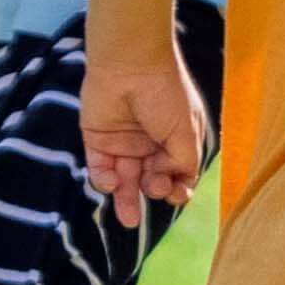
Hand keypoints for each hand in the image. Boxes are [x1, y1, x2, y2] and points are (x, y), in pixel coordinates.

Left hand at [80, 33, 212, 226]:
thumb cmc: (165, 94)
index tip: (176, 193)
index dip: (178, 188)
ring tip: (129, 220)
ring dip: (127, 200)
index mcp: (175, 138)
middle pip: (150, 179)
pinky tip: (112, 182)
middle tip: (155, 191)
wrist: (130, 64)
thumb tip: (175, 184)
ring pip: (125, 179)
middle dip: (152, 193)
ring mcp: (123, 142)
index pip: (177, 173)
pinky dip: (105, 180)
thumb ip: (184, 163)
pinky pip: (101, 168)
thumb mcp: (187, 132)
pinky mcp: (97, 139)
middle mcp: (150, 142)